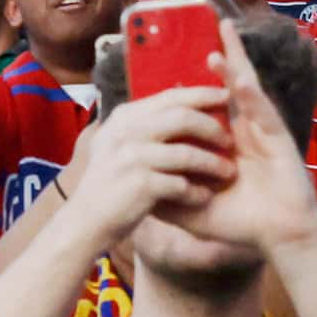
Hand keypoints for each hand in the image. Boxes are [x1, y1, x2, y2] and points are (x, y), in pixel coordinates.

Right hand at [63, 83, 240, 229]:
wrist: (85, 222)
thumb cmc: (109, 183)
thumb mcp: (117, 144)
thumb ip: (143, 125)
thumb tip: (182, 103)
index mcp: (124, 117)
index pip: (170, 96)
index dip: (201, 94)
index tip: (226, 96)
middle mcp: (126, 133)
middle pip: (182, 117)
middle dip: (212, 127)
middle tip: (231, 139)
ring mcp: (132, 159)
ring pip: (186, 153)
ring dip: (212, 163)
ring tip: (229, 172)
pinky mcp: (140, 186)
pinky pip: (181, 185)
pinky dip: (197, 192)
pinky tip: (205, 198)